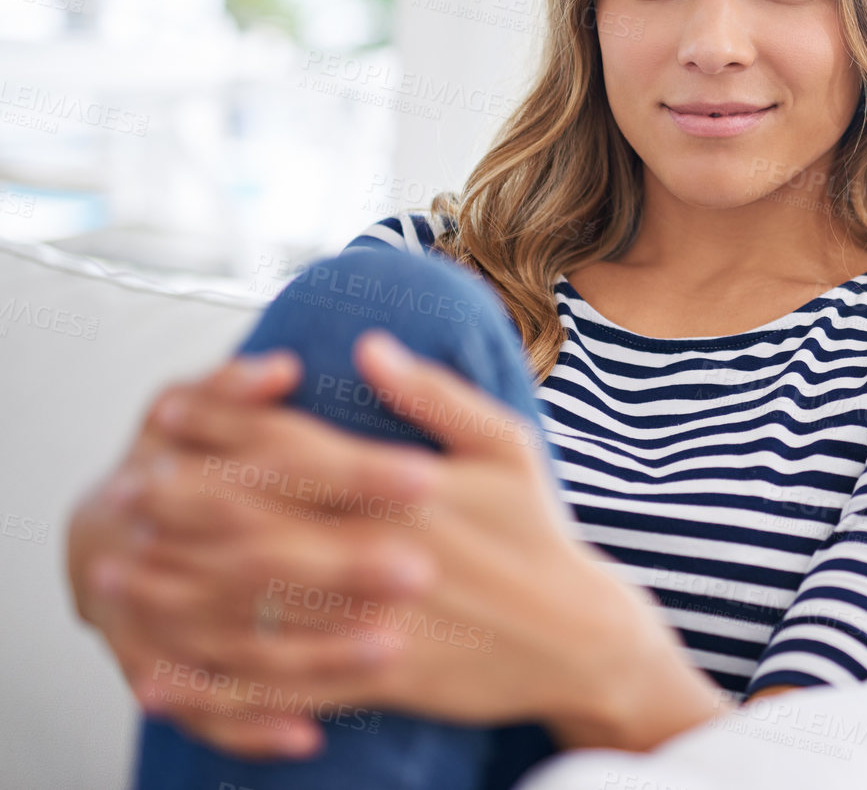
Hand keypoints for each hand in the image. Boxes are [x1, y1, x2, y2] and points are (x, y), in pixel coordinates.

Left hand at [95, 330, 726, 754]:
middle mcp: (382, 551)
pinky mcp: (377, 681)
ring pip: (259, 606)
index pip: (296, 446)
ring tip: (120, 576)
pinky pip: (282, 688)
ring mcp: (376, 619)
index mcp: (406, 489)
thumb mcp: (506, 447)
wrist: (579, 635)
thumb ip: (436, 395)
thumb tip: (372, 345)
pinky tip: (163, 679)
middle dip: (181, 506)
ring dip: (179, 591)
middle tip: (122, 489)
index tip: (167, 411)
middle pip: (259, 523)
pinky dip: (217, 688)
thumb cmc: (539, 534)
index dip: (225, 424)